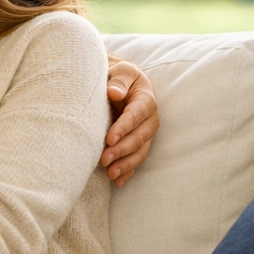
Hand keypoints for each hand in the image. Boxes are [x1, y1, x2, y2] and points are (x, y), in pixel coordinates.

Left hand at [103, 61, 159, 187]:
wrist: (120, 83)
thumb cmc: (118, 77)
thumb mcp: (120, 71)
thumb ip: (118, 80)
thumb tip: (114, 92)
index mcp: (146, 100)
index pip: (136, 115)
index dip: (124, 128)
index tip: (108, 139)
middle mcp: (150, 119)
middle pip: (139, 137)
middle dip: (122, 150)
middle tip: (103, 159)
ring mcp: (146, 133)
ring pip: (140, 152)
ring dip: (126, 165)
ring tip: (110, 174)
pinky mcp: (140, 144)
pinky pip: (136, 160)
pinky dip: (128, 172)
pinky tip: (117, 182)